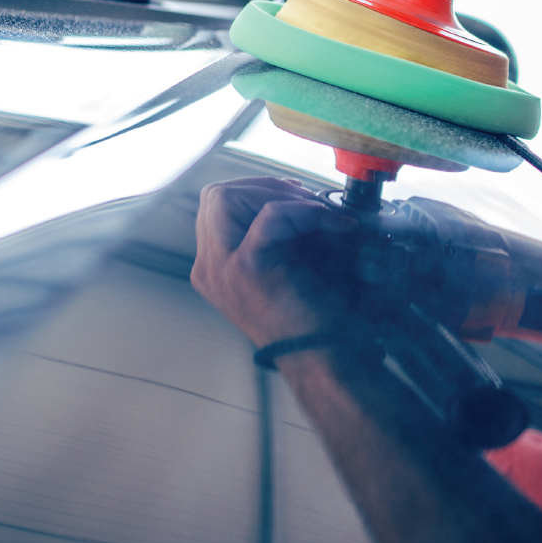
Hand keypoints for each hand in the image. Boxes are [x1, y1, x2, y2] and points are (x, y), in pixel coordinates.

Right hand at [191, 178, 357, 347]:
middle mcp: (208, 269)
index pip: (215, 206)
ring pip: (226, 197)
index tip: (293, 195)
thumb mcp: (281, 267)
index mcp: (213, 269)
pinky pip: (270, 213)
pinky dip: (305, 210)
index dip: (254, 191)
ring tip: (314, 211)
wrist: (324, 357)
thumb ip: (272, 234)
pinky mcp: (246, 268)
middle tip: (303, 198)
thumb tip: (292, 192)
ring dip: (276, 193)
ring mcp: (221, 269)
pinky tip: (333, 222)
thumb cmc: (312, 318)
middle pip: (214, 196)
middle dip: (262, 185)